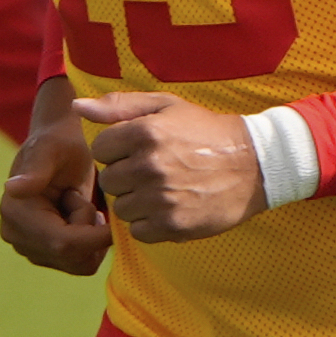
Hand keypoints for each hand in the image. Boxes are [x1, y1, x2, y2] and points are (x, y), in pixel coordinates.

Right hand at [1, 89, 110, 275]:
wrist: (59, 146)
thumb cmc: (61, 142)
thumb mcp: (54, 149)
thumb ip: (37, 169)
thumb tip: (12, 189)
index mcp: (16, 212)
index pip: (63, 243)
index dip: (96, 238)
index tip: (117, 223)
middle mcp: (15, 234)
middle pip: (72, 258)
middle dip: (91, 233)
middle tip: (84, 198)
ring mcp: (27, 247)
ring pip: (78, 263)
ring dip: (90, 237)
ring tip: (80, 203)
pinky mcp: (41, 252)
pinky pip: (79, 262)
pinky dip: (90, 243)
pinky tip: (81, 215)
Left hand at [81, 91, 265, 243]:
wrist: (257, 164)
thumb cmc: (206, 132)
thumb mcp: (167, 106)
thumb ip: (119, 105)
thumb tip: (78, 107)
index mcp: (146, 132)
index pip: (100, 148)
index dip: (118, 149)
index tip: (141, 149)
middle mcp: (150, 166)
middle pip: (109, 180)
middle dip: (127, 175)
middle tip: (155, 170)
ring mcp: (161, 198)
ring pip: (121, 207)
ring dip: (137, 200)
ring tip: (165, 189)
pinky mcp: (172, 225)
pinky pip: (138, 230)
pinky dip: (150, 223)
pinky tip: (171, 207)